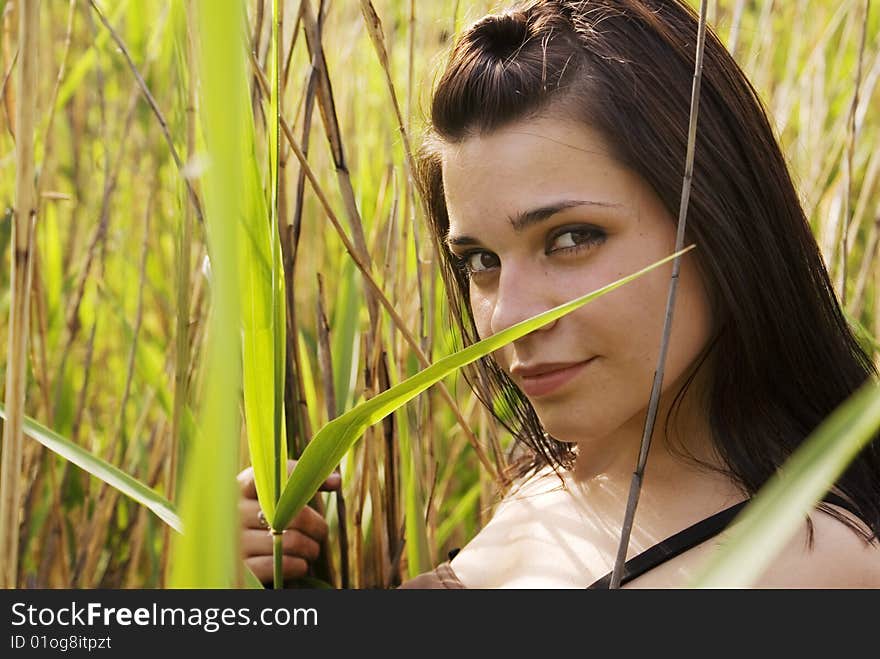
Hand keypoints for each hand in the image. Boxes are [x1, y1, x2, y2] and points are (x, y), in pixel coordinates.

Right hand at [238, 459, 340, 584]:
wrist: (233, 561)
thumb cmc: (262, 523)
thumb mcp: (272, 500)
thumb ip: (299, 486)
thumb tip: (336, 481)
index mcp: (241, 487)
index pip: (276, 473)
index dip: (306, 477)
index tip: (334, 483)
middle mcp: (233, 511)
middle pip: (293, 513)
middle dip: (317, 527)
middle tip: (320, 534)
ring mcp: (234, 540)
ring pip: (291, 541)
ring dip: (311, 549)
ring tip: (311, 551)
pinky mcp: (240, 568)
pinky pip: (282, 565)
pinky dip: (299, 566)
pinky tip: (300, 564)